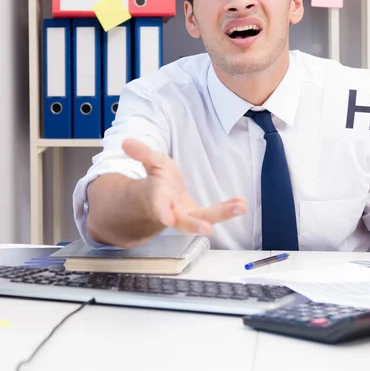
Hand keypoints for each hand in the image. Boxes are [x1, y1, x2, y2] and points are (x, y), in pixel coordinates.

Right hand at [122, 138, 246, 235]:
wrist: (159, 203)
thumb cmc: (156, 183)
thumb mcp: (150, 163)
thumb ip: (142, 153)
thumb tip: (126, 142)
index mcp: (157, 198)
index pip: (157, 204)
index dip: (161, 211)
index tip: (166, 219)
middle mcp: (172, 211)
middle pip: (183, 220)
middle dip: (194, 224)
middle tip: (207, 228)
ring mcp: (187, 215)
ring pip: (203, 218)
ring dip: (222, 214)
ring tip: (240, 206)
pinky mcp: (200, 215)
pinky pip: (215, 213)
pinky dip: (228, 209)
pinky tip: (241, 203)